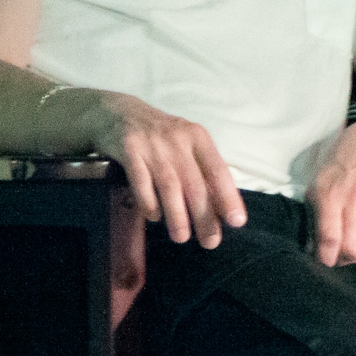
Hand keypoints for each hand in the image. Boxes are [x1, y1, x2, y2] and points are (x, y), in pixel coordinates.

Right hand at [79, 91, 246, 248]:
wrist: (118, 113)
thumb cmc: (160, 136)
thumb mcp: (185, 143)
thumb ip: (200, 169)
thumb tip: (220, 208)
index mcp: (198, 138)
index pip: (218, 170)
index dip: (228, 196)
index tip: (236, 222)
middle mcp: (178, 140)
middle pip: (195, 182)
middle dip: (204, 215)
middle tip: (211, 242)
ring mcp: (152, 145)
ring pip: (169, 184)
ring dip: (177, 214)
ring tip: (182, 237)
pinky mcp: (129, 150)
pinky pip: (140, 181)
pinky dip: (148, 201)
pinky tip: (154, 217)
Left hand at [307, 123, 355, 265]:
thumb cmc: (337, 171)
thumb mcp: (316, 189)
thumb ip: (313, 221)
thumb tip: (311, 252)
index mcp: (330, 197)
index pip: (329, 238)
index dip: (326, 259)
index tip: (325, 265)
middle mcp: (354, 202)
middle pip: (353, 248)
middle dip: (345, 263)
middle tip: (342, 263)